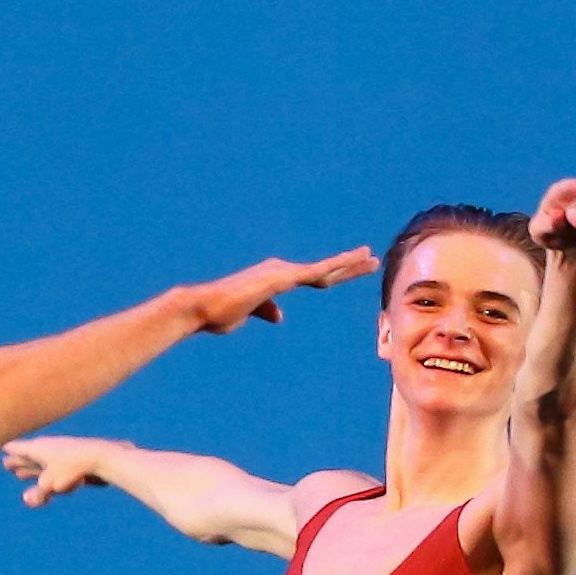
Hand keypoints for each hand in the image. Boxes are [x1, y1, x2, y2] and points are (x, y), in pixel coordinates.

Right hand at [2, 437, 119, 506]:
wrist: (102, 457)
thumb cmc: (74, 469)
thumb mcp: (52, 483)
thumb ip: (39, 493)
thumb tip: (27, 500)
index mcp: (38, 448)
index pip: (18, 448)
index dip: (10, 452)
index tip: (3, 450)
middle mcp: (48, 448)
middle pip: (28, 456)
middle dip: (18, 462)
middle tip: (7, 464)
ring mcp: (61, 453)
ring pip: (41, 463)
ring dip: (31, 469)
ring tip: (23, 475)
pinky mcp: (74, 462)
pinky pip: (55, 469)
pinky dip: (47, 474)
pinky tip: (50, 483)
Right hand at [188, 247, 377, 334]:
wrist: (204, 307)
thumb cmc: (220, 312)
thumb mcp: (248, 313)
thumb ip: (266, 310)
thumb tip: (280, 315)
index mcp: (274, 278)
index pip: (311, 277)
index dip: (332, 274)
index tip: (349, 272)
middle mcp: (280, 270)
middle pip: (322, 270)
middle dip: (348, 266)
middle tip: (371, 261)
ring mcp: (282, 272)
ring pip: (324, 268)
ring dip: (349, 263)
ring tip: (371, 259)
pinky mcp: (282, 277)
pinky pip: (316, 270)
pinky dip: (336, 265)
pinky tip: (352, 260)